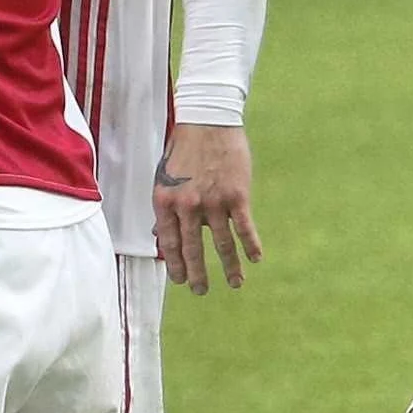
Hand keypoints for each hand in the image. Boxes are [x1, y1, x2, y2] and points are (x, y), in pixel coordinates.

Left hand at [151, 122, 262, 295]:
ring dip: (229, 268)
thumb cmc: (184, 148)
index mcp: (165, 201)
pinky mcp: (237, 195)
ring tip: (234, 283)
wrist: (208, 121)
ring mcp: (213, 202)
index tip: (180, 280)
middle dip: (197, 275)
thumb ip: (165, 206)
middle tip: (200, 291)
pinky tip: (256, 259)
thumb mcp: (164, 177)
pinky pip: (244, 228)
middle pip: (193, 250)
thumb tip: (157, 234)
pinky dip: (251, 245)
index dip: (175, 265)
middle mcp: (188, 205)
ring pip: (222, 245)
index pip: (168, 243)